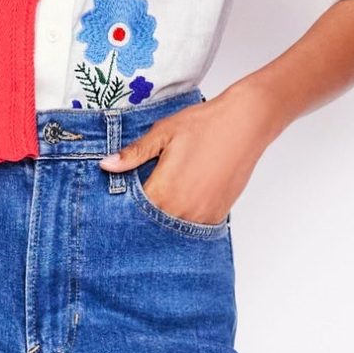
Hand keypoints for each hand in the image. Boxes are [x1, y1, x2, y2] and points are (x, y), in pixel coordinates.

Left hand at [98, 85, 279, 224]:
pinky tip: (180, 204)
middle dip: (142, 217)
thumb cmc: (204, 124)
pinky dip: (184, 219)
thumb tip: (106, 165)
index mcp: (163, 191)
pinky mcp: (218, 215)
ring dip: (164, 220)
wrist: (246, 123)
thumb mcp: (162, 134)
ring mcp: (202, 215)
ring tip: (161, 203)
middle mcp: (182, 210)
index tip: (117, 205)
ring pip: (173, 228)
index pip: (133, 212)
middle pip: (151, 225)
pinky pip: (193, 227)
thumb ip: (134, 154)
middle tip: (138, 206)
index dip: (123, 209)